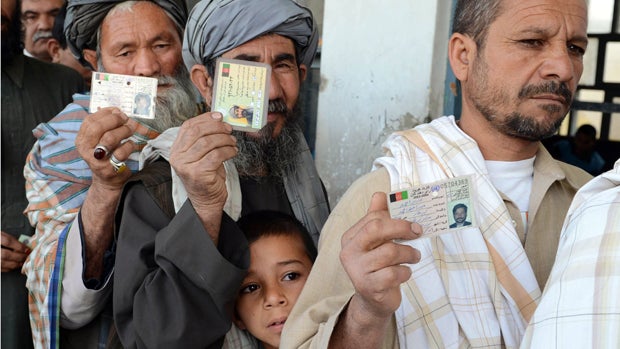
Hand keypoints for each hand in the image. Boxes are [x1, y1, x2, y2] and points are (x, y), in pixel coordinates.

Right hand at [1, 231, 30, 271]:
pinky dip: (9, 268)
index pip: (8, 241)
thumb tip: (22, 244)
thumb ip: (9, 238)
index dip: (19, 246)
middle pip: (6, 254)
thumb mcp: (0, 234)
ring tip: (22, 262)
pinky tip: (14, 266)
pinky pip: (0, 268)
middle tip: (27, 257)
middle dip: (19, 257)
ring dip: (15, 264)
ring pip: (2, 263)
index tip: (27, 249)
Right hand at [75, 107, 137, 189]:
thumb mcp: (101, 140)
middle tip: (126, 119)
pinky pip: (121, 152)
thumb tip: (117, 110)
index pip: (90, 120)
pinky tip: (130, 144)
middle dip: (114, 120)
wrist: (108, 182)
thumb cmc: (107, 156)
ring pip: (110, 138)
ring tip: (131, 129)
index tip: (117, 110)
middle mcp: (85, 150)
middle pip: (97, 128)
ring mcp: (96, 160)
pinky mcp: (109, 169)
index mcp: (82, 140)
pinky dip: (129, 145)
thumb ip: (105, 126)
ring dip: (124, 130)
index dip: (105, 113)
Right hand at [169, 112, 237, 240]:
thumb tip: (219, 119)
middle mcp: (178, 157)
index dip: (205, 118)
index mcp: (176, 149)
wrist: (206, 200)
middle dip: (216, 127)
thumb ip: (204, 138)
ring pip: (208, 142)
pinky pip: (216, 155)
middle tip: (229, 129)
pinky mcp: (198, 174)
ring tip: (233, 142)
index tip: (219, 116)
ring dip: (225, 139)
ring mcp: (186, 166)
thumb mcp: (201, 155)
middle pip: (198, 132)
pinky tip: (233, 152)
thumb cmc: (206, 175)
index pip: (188, 126)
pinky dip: (228, 151)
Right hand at [340, 192, 421, 320]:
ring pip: (390, 252)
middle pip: (377, 229)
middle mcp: (349, 252)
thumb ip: (377, 217)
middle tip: (418, 231)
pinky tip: (404, 273)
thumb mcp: (377, 242)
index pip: (373, 218)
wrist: (373, 301)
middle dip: (401, 228)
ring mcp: (357, 270)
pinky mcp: (369, 286)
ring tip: (414, 256)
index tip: (413, 223)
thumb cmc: (378, 267)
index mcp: (350, 237)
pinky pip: (394, 273)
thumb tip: (380, 194)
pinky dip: (405, 272)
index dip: (396, 218)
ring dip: (409, 253)